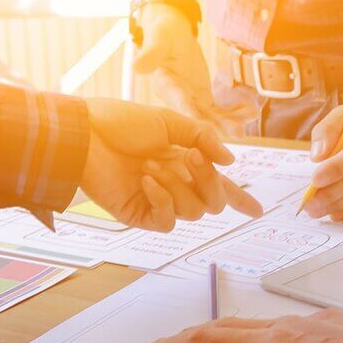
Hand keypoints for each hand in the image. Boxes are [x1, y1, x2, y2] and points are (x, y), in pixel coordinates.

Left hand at [82, 97, 262, 230]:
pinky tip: (144, 181)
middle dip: (208, 180)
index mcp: (184, 161)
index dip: (240, 198)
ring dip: (176, 185)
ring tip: (149, 164)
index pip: (218, 184)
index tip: (258, 211)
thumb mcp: (169, 121)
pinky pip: (166, 221)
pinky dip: (161, 199)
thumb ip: (203, 139)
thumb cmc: (121, 122)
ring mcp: (158, 200)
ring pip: (193, 212)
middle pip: (213, 202)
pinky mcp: (139, 214)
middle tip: (190, 157)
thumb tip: (231, 163)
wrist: (85, 135)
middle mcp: (175, 183)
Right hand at [133, 3, 254, 138]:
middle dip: (219, 127)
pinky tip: (253, 111)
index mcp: (166, 88)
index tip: (205, 129)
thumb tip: (137, 66)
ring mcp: (191, 102)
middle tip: (238, 134)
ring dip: (232, 121)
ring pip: (212, 118)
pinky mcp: (202, 100)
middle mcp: (178, 100)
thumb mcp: (158, 39)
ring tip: (252, 118)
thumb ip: (151, 53)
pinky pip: (219, 110)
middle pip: (199, 117)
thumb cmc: (163, 32)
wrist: (171, 34)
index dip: (192, 116)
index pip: (179, 104)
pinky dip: (235, 111)